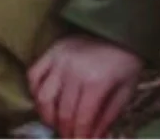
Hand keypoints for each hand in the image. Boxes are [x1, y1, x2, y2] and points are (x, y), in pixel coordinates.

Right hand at [29, 34, 143, 138]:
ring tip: (58, 122)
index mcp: (96, 82)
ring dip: (49, 116)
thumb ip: (107, 118)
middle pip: (63, 113)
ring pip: (44, 98)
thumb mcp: (125, 92)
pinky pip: (34, 74)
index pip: (82, 120)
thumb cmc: (125, 63)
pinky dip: (35, 91)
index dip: (81, 138)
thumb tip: (93, 139)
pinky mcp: (52, 50)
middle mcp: (74, 71)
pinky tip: (46, 101)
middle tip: (71, 137)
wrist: (120, 30)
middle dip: (66, 132)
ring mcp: (60, 59)